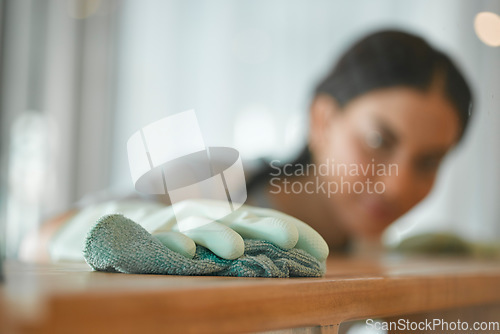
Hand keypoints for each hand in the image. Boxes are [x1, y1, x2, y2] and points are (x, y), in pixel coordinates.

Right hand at [140, 199, 328, 260]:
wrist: (131, 226)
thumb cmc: (187, 235)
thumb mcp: (222, 237)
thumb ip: (255, 246)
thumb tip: (308, 262)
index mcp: (228, 216)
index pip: (266, 220)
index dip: (294, 231)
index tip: (322, 250)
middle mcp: (208, 215)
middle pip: (240, 219)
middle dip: (266, 228)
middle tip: (290, 239)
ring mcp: (178, 224)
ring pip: (201, 225)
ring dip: (218, 235)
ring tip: (236, 248)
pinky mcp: (150, 237)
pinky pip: (162, 240)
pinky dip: (174, 243)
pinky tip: (186, 252)